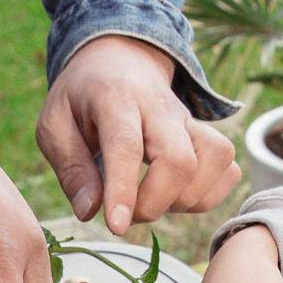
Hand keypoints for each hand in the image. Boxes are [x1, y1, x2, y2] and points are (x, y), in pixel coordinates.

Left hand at [37, 36, 237, 235]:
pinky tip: (177, 195)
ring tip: (154, 202)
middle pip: (180, 159)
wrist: (119, 57)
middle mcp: (161, 107)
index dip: (124, 190)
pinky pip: (228, 168)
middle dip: (156, 202)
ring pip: (215, 160)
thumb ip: (71, 168)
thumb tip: (90, 211)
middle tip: (128, 213)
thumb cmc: (81, 98)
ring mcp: (190, 120)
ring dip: (187, 199)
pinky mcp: (207, 133)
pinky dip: (208, 194)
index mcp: (115, 99)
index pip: (126, 146)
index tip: (116, 226)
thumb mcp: (54, 125)